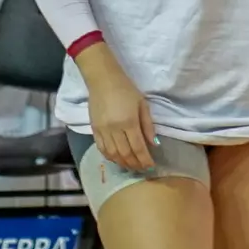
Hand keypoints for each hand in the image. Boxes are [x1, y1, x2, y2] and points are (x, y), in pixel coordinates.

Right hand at [75, 42, 157, 172]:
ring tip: (131, 166)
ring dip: (123, 163)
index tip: (151, 166)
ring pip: (113, 154)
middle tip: (142, 169)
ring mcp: (102, 130)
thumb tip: (154, 144)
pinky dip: (110, 157)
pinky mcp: (94, 129)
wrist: (102, 79)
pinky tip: (117, 159)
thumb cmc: (126, 89)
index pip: (138, 147)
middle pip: (125, 154)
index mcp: (129, 122)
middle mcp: (114, 129)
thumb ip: (148, 125)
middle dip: (135, 164)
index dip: (145, 160)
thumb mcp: (142, 104)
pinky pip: (101, 149)